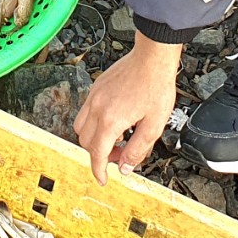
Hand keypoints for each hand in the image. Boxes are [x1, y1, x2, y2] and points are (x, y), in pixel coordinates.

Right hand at [75, 34, 182, 182]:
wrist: (152, 58)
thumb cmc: (156, 86)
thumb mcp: (154, 125)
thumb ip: (138, 149)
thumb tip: (125, 166)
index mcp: (111, 120)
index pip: (97, 154)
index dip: (99, 171)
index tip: (103, 179)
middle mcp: (97, 108)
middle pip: (86, 142)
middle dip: (100, 154)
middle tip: (120, 155)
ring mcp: (94, 96)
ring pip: (81, 127)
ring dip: (94, 138)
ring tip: (117, 138)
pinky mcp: (96, 87)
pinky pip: (86, 111)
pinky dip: (95, 123)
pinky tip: (115, 120)